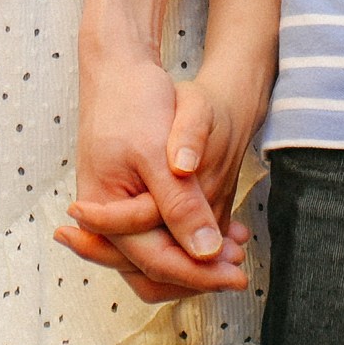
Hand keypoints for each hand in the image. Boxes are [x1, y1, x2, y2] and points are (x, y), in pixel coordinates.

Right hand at [60, 55, 254, 299]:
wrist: (118, 68)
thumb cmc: (134, 103)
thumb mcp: (158, 154)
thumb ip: (179, 206)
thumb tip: (206, 253)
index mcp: (104, 211)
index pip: (155, 262)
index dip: (199, 274)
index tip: (238, 275)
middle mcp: (105, 219)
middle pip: (152, 271)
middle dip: (196, 274)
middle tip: (238, 270)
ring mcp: (117, 211)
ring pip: (157, 258)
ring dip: (195, 260)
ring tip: (235, 248)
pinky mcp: (131, 201)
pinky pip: (159, 235)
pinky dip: (190, 239)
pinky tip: (224, 231)